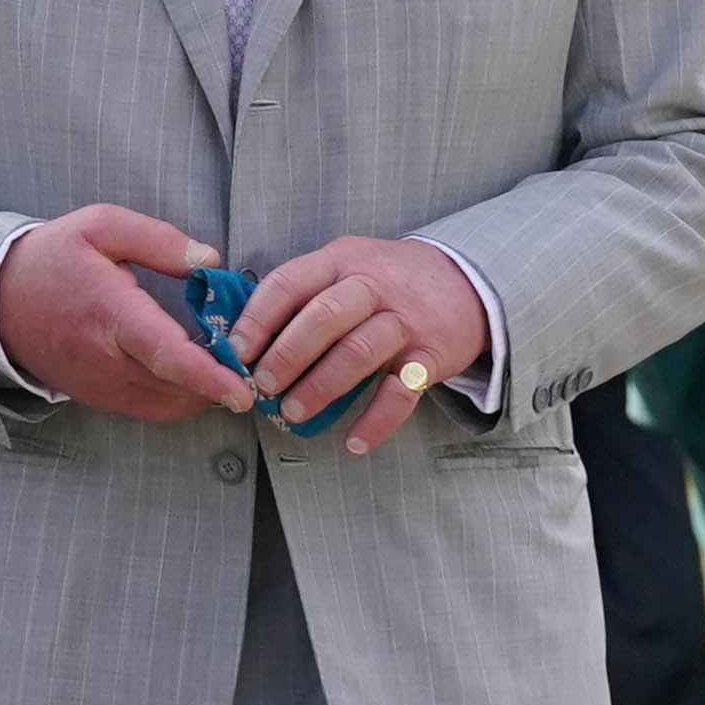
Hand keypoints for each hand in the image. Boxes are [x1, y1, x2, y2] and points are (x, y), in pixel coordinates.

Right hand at [0, 204, 254, 422]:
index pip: (167, 354)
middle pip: (175, 387)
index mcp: (110, 313)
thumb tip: (209, 259)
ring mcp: (99, 384)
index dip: (209, 376)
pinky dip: (178, 400)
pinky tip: (195, 378)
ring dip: (201, 395)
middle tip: (252, 367)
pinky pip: (147, 409)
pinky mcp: (97, 397)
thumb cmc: (52, 258)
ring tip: (227, 370)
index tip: (244, 389)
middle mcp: (105, 359)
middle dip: (219, 385)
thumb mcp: (100, 226)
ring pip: (165, 405)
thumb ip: (159, 240)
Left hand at [231, 236, 490, 453]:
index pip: (291, 282)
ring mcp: (405, 321)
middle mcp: (374, 285)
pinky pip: (402, 393)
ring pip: (359, 351)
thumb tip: (246, 340)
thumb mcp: (347, 266)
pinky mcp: (432, 355)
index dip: (259, 318)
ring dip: (321, 386)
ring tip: (292, 413)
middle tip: (263, 386)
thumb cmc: (388, 281)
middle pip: (325, 316)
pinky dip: (376, 421)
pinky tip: (353, 443)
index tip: (236, 351)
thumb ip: (305, 295)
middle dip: (288, 354)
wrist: (467, 281)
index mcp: (342, 261)